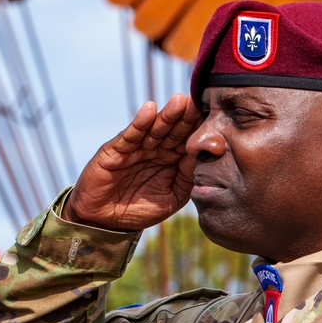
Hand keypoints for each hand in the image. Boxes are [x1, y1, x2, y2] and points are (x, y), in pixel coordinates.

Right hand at [62, 96, 200, 230]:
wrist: (105, 221)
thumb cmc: (140, 210)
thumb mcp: (171, 198)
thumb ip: (187, 179)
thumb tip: (204, 157)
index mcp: (171, 160)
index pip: (188, 141)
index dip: (200, 130)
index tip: (216, 118)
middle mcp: (155, 150)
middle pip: (174, 130)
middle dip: (187, 117)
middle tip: (200, 102)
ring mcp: (136, 148)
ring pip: (155, 129)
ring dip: (167, 115)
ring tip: (180, 101)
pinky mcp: (116, 150)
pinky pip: (130, 135)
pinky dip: (139, 122)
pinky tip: (150, 109)